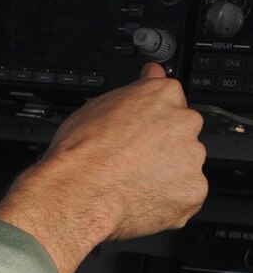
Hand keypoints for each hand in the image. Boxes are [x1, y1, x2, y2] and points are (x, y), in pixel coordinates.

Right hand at [0, 63, 206, 272]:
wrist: (79, 192)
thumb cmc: (83, 150)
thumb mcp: (99, 104)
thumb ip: (136, 89)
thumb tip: (152, 73)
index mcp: (164, 96)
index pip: (171, 100)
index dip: (153, 119)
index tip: (142, 130)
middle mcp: (184, 123)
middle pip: (181, 134)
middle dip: (163, 146)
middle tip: (133, 159)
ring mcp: (191, 158)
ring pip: (184, 166)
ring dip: (167, 174)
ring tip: (133, 181)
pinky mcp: (193, 190)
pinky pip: (185, 195)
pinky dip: (168, 199)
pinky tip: (142, 196)